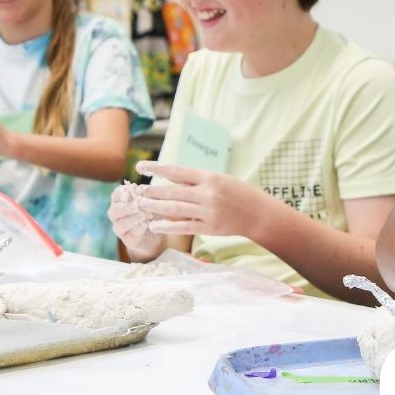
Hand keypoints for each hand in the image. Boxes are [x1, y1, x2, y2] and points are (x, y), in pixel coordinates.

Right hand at [107, 182, 165, 257]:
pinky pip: (130, 233)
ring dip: (134, 218)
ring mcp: (120, 227)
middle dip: (127, 206)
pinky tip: (147, 224)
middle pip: (115, 209)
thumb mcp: (153, 201)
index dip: (123, 192)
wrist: (158, 233)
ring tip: (145, 215)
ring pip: (121, 223)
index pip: (116, 194)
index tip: (133, 191)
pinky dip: (139, 228)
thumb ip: (147, 195)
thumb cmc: (154, 212)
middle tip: (138, 204)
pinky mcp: (127, 239)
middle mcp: (116, 214)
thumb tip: (141, 189)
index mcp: (120, 201)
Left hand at [134, 161, 268, 238]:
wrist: (257, 213)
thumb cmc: (237, 193)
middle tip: (138, 191)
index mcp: (209, 177)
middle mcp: (207, 193)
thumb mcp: (218, 179)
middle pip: (172, 191)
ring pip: (174, 209)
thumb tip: (169, 177)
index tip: (140, 166)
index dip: (156, 168)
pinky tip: (154, 225)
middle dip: (152, 191)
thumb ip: (195, 179)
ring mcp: (207, 212)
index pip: (176, 171)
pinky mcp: (208, 227)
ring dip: (155, 207)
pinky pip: (183, 227)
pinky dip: (167, 226)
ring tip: (142, 205)